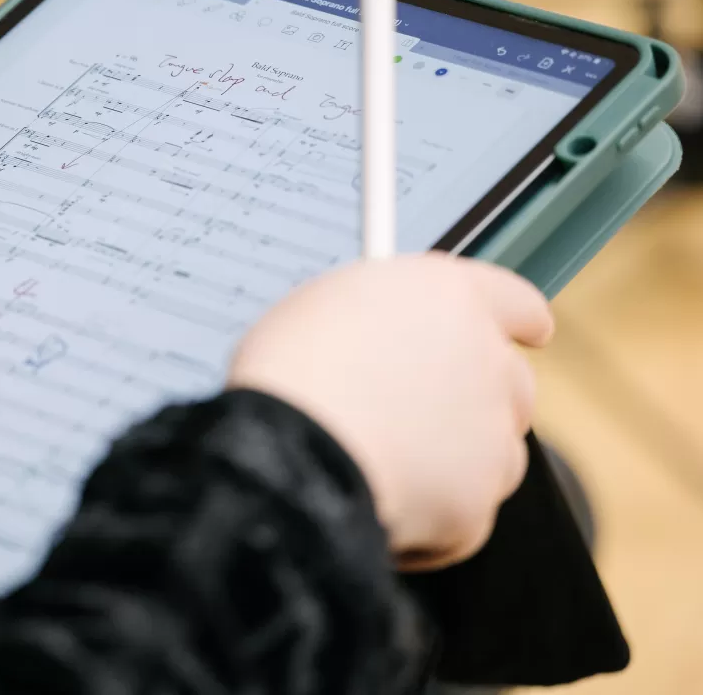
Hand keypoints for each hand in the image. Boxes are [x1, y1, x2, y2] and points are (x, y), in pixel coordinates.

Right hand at [229, 252, 552, 570]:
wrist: (288, 450)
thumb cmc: (290, 370)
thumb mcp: (328, 307)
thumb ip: (383, 320)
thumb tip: (387, 342)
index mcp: (447, 296)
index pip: (514, 301)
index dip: (519, 321)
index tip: (529, 332)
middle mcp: (486, 361)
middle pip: (511, 385)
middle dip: (476, 403)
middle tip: (416, 415)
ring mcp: (490, 439)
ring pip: (493, 457)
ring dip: (453, 464)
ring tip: (378, 463)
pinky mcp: (475, 508)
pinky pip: (458, 520)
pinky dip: (426, 523)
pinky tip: (373, 503)